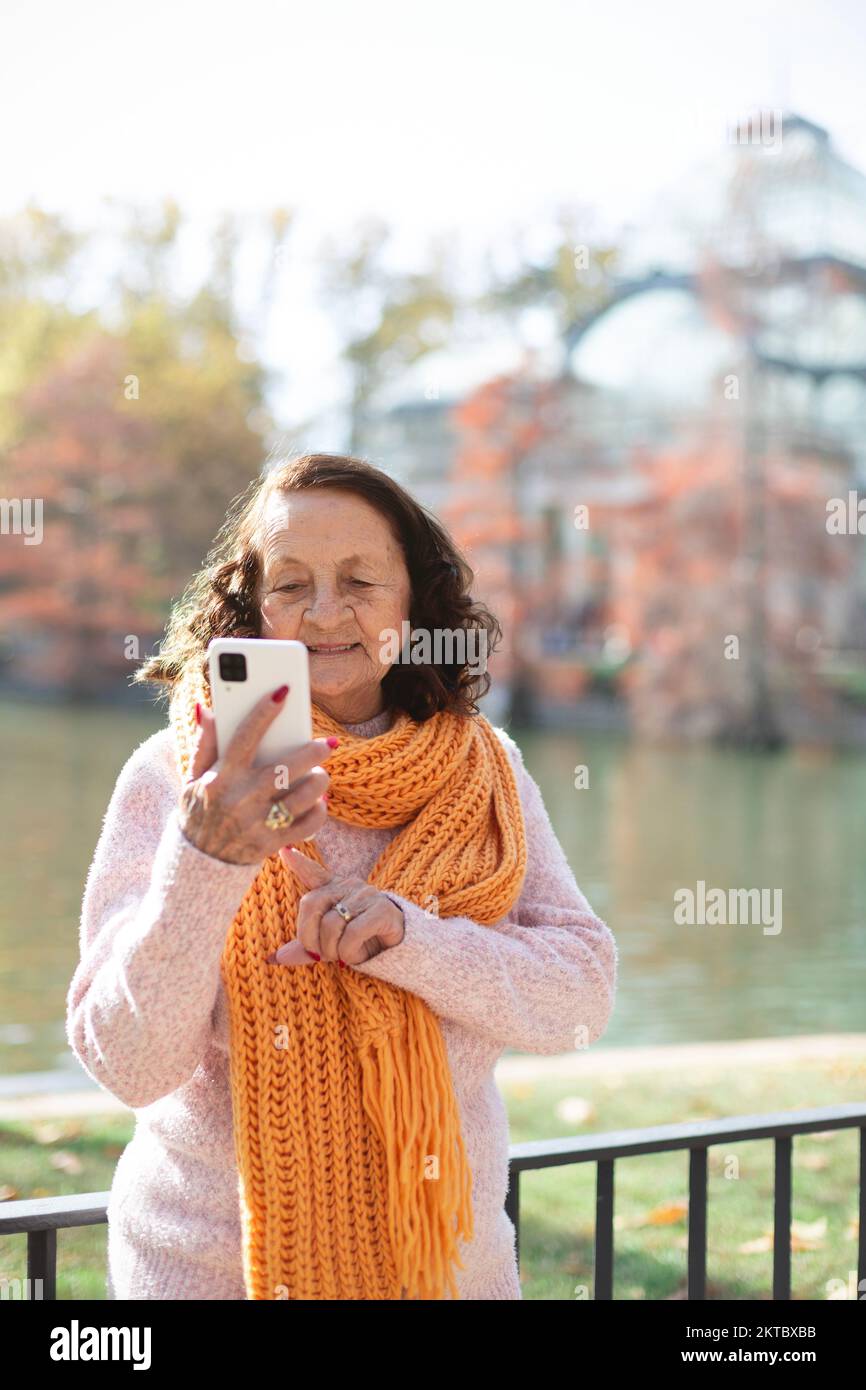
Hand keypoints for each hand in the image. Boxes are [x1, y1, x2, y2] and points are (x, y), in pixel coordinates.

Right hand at [179, 686, 337, 864]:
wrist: (198, 864)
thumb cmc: (199, 811)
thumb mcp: (193, 777)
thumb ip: (204, 743)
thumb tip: (205, 708)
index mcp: (221, 778)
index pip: (245, 737)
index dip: (264, 712)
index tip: (283, 691)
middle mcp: (241, 799)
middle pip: (287, 768)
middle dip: (313, 752)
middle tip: (328, 743)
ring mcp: (259, 824)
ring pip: (304, 796)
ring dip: (319, 781)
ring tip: (320, 773)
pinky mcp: (273, 844)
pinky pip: (309, 824)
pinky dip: (319, 810)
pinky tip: (318, 800)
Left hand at [268, 846, 405, 967]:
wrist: (400, 951)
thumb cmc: (361, 943)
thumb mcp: (329, 945)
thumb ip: (305, 947)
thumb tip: (274, 958)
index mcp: (335, 890)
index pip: (314, 873)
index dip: (299, 864)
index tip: (283, 852)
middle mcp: (348, 886)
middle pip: (310, 905)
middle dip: (309, 937)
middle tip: (322, 955)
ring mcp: (366, 895)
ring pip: (331, 924)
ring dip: (332, 950)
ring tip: (343, 956)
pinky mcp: (382, 910)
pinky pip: (352, 934)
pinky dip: (348, 952)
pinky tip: (356, 955)